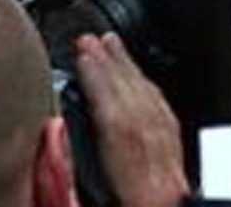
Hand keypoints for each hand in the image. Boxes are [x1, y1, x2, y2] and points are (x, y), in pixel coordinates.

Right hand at [73, 33, 189, 206]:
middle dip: (115, 70)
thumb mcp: (80, 205)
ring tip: (114, 49)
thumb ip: (62, 181)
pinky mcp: (179, 177)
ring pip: (156, 113)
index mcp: (136, 181)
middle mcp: (159, 174)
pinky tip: (142, 87)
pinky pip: (167, 126)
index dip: (99, 81)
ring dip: (133, 77)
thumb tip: (51, 135)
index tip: (83, 53)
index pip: (116, 119)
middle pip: (137, 108)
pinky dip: (152, 99)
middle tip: (93, 41)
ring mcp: (174, 173)